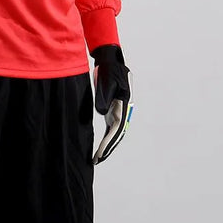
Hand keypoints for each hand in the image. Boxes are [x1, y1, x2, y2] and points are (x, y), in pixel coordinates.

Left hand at [90, 44, 132, 163]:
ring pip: (115, 134)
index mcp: (124, 106)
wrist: (111, 62)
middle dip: (108, 149)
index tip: (101, 152)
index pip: (117, 129)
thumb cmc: (110, 70)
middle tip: (97, 160)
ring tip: (97, 159)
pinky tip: (100, 148)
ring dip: (108, 147)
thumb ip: (105, 97)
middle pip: (117, 135)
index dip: (109, 142)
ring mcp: (119, 112)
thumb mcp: (107, 82)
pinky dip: (107, 139)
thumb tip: (102, 113)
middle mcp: (124, 112)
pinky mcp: (113, 111)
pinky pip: (111, 129)